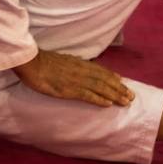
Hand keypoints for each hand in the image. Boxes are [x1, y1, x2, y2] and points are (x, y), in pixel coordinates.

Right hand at [12, 49, 134, 106]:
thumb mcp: (61, 59)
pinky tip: (108, 104)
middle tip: (131, 96)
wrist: (31, 63)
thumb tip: (79, 66)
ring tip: (125, 102)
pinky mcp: (70, 90)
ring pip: (101, 88)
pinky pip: (88, 95)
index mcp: (79, 63)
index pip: (100, 70)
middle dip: (119, 88)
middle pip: (105, 80)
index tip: (123, 82)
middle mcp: (81, 71)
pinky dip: (99, 99)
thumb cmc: (42, 61)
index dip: (113, 77)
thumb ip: (72, 64)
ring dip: (115, 95)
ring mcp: (76, 80)